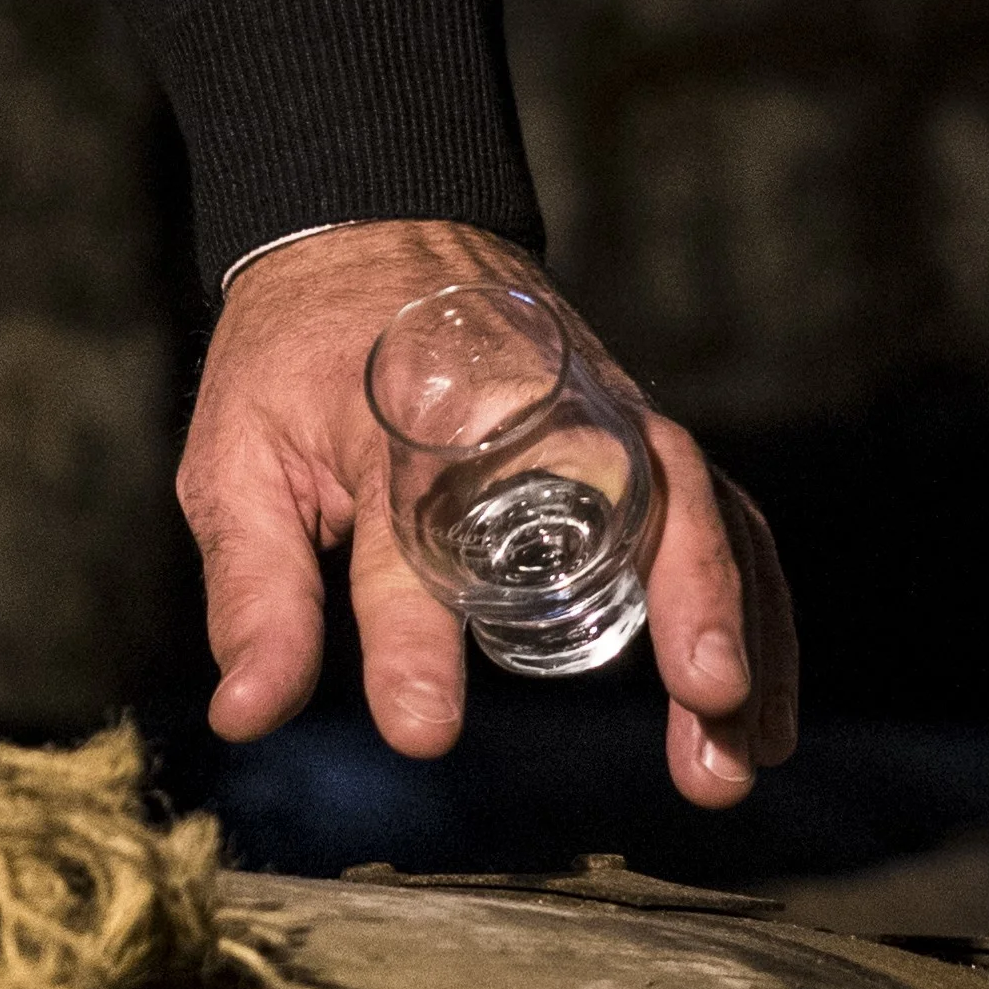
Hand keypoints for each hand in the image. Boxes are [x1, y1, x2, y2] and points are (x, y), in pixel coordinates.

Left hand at [184, 222, 799, 809]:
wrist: (363, 231)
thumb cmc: (296, 359)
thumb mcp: (238, 463)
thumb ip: (256, 592)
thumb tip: (245, 716)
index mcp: (408, 423)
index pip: (410, 545)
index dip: (413, 644)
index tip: (422, 733)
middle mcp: (535, 413)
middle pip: (639, 502)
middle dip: (690, 607)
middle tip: (707, 715)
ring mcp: (603, 419)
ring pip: (707, 516)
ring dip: (743, 632)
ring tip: (736, 757)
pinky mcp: (636, 437)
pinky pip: (717, 518)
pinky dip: (751, 608)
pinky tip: (750, 710)